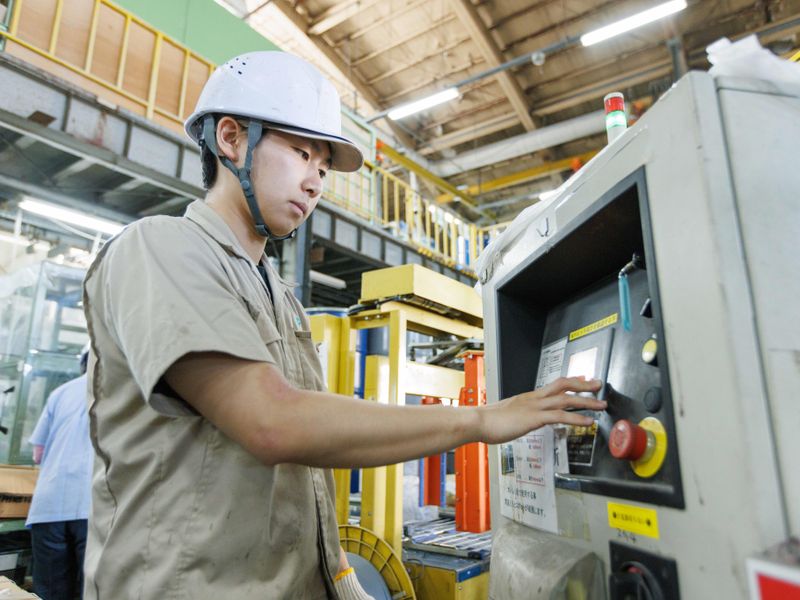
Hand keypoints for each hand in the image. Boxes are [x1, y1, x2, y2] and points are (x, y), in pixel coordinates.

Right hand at [476, 377, 605, 443]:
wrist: (477, 421)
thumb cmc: (489, 421)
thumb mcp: (509, 414)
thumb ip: (520, 415)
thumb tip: (525, 419)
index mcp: (528, 397)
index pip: (554, 384)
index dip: (570, 380)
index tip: (583, 378)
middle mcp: (534, 398)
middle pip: (563, 385)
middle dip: (583, 385)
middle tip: (598, 384)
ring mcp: (535, 406)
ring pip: (566, 399)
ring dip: (586, 402)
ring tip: (601, 405)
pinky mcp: (534, 418)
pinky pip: (560, 416)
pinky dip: (576, 418)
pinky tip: (587, 422)